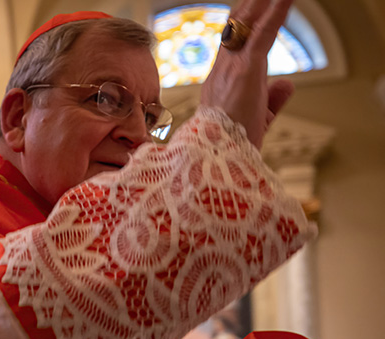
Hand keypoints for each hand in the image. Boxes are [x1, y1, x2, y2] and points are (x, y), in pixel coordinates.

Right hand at [200, 0, 294, 147]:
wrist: (217, 158)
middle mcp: (222, 69)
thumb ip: (272, 99)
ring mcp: (232, 67)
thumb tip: (287, 84)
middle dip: (251, 4)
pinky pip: (264, 31)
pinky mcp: (247, 69)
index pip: (231, 44)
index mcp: (219, 82)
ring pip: (247, 22)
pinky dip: (278, 10)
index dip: (242, 23)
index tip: (253, 6)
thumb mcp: (257, 119)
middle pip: (235, 26)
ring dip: (262, 1)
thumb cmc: (232, 146)